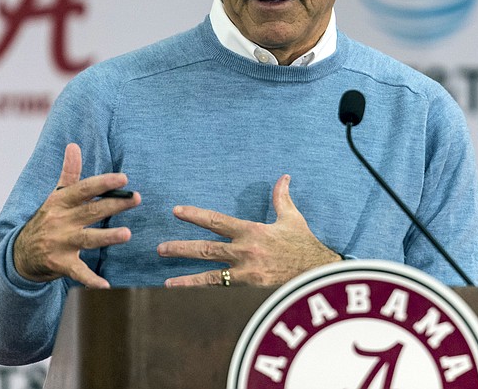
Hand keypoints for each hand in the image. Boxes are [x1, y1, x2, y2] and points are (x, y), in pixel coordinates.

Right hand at [13, 143, 140, 288]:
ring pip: (88, 239)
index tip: (124, 178)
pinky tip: (105, 285)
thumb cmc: (47, 219)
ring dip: (107, 237)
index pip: (84, 189)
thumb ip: (69, 172)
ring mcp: (61, 243)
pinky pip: (79, 273)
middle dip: (115, 205)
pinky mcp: (61, 264)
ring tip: (127, 234)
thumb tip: (74, 145)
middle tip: (137, 199)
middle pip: (92, 211)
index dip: (104, 183)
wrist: (21, 254)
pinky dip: (91, 280)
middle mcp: (61, 221)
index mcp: (61, 202)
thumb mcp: (56, 195)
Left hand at [157, 174, 340, 286]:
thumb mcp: (292, 218)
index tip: (176, 211)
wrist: (317, 273)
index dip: (195, 215)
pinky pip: (223, 293)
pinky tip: (189, 300)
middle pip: (205, 249)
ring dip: (186, 279)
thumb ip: (281, 198)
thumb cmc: (304, 245)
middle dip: (180, 248)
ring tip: (167, 281)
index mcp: (252, 231)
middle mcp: (245, 252)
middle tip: (160, 248)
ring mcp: (246, 274)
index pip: (216, 221)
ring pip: (209, 276)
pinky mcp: (250, 291)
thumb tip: (283, 177)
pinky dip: (205, 295)